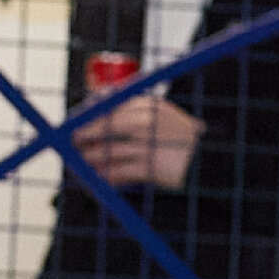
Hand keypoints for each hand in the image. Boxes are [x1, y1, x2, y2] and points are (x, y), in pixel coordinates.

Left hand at [72, 92, 204, 190]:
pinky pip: (120, 172)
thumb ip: (132, 108)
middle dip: (86, 133)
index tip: (74, 122)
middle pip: (108, 125)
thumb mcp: (159, 116)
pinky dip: (105, 176)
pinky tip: (96, 179)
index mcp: (150, 105)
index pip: (112, 106)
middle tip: (71, 140)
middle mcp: (149, 122)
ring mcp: (151, 144)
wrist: (207, 160)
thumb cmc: (177, 137)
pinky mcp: (153, 167)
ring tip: (80, 163)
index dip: (89, 114)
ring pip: (111, 150)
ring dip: (92, 158)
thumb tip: (96, 99)